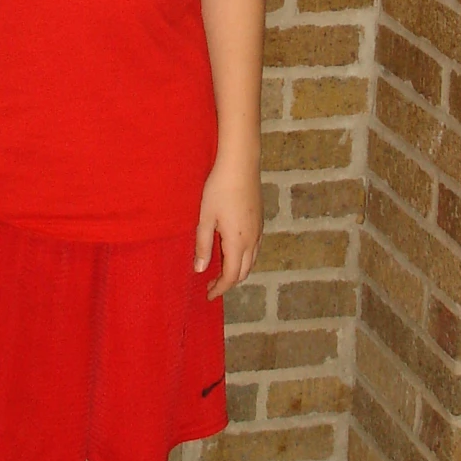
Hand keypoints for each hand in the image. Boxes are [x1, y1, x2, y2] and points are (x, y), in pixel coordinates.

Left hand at [194, 151, 261, 299]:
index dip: (220, 289)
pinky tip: (231, 251)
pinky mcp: (260, 221)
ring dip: (237, 270)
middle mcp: (252, 240)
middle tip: (211, 285)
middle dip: (228, 282)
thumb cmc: (219, 189)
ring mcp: (259, 230)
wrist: (240, 165)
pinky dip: (244, 258)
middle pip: (244, 272)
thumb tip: (200, 270)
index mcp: (237, 242)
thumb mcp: (205, 219)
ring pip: (251, 260)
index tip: (208, 295)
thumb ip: (202, 246)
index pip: (231, 276)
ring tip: (220, 271)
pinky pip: (254, 248)